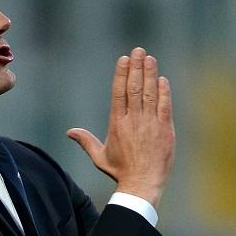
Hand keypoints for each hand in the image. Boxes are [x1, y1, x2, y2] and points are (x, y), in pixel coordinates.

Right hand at [67, 47, 174, 207]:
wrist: (141, 185)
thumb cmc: (121, 172)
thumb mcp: (100, 157)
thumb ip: (86, 141)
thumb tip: (70, 132)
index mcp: (116, 124)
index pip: (118, 93)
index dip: (121, 74)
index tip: (123, 59)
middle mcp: (132, 120)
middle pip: (134, 88)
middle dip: (136, 67)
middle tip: (138, 51)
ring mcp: (149, 124)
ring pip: (150, 94)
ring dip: (149, 74)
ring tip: (149, 58)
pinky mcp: (165, 130)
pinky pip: (165, 107)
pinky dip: (164, 92)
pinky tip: (162, 79)